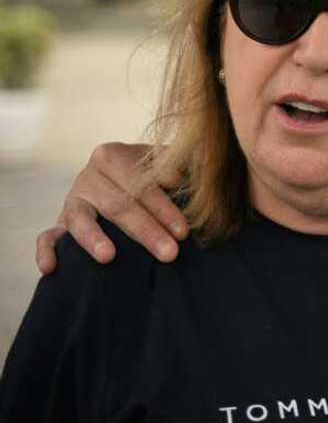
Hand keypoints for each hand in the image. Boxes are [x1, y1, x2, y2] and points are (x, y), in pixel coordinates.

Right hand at [35, 142, 187, 273]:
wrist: (127, 180)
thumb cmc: (155, 175)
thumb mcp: (167, 163)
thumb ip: (178, 166)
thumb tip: (179, 178)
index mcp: (113, 155)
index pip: (140, 183)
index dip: (164, 207)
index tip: (183, 231)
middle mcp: (88, 176)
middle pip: (117, 204)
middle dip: (146, 230)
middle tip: (169, 253)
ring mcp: (72, 200)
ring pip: (81, 219)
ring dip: (94, 239)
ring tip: (108, 257)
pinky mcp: (60, 223)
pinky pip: (48, 237)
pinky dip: (46, 251)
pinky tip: (49, 268)